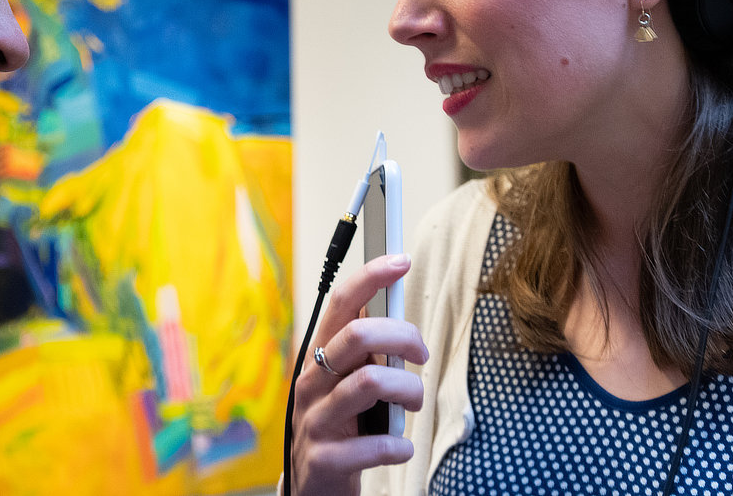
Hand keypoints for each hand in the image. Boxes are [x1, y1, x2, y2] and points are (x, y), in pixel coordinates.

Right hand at [290, 254, 427, 495]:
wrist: (311, 486)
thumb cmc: (340, 424)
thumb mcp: (345, 380)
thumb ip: (362, 350)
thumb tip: (391, 308)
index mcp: (319, 356)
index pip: (340, 303)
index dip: (370, 277)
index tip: (401, 260)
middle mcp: (312, 381)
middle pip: (357, 336)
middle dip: (403, 337)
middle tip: (421, 356)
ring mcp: (315, 419)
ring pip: (369, 382)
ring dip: (407, 391)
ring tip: (413, 402)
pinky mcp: (324, 458)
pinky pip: (374, 444)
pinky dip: (398, 445)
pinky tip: (402, 446)